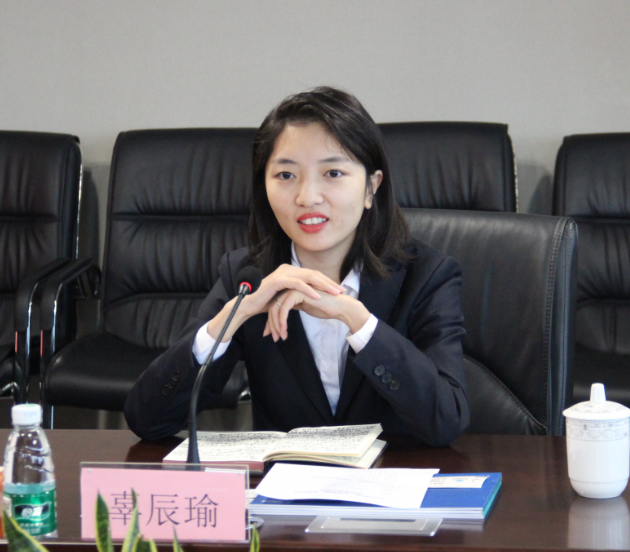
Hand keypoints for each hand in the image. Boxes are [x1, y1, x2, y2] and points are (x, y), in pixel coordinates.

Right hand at [206, 265, 344, 341]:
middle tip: (341, 291)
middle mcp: (287, 268)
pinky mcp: (277, 280)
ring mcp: (282, 273)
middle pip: (313, 274)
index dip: (327, 282)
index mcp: (291, 271)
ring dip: (322, 285)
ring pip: (308, 277)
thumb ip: (298, 294)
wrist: (248, 304)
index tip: (339, 290)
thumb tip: (312, 297)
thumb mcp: (286, 297)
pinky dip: (308, 289)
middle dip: (329, 283)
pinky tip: (317, 295)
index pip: (313, 275)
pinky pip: (296, 283)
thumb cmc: (266, 302)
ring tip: (334, 293)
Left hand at [265, 288, 370, 340]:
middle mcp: (291, 287)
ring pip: (276, 307)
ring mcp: (293, 288)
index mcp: (292, 290)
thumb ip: (294, 305)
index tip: (271, 334)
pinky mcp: (297, 292)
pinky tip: (285, 330)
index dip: (272, 320)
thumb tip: (281, 314)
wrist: (340, 307)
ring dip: (276, 324)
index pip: (276, 305)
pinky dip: (282, 320)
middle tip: (272, 337)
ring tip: (280, 337)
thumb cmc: (325, 308)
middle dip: (271, 323)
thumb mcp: (305, 306)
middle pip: (273, 306)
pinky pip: (283, 308)